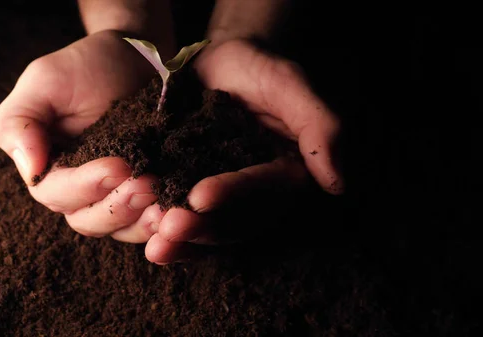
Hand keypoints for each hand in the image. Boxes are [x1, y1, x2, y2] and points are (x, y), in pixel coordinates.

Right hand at [0, 30, 165, 242]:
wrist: (137, 56)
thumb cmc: (87, 64)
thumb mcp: (45, 81)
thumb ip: (20, 122)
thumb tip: (29, 169)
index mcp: (49, 167)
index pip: (55, 193)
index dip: (85, 186)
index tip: (118, 166)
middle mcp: (79, 189)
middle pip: (88, 219)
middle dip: (118, 207)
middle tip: (148, 183)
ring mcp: (115, 195)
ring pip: (120, 228)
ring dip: (143, 220)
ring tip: (168, 204)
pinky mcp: (147, 193)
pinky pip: (150, 218)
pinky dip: (163, 218)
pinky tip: (180, 207)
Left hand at [144, 39, 343, 263]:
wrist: (212, 64)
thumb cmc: (254, 66)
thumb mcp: (286, 82)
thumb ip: (317, 125)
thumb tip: (337, 183)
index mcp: (288, 170)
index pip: (266, 188)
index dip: (235, 194)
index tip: (200, 196)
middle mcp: (260, 193)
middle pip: (237, 221)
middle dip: (203, 228)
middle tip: (168, 228)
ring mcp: (226, 198)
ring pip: (211, 230)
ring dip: (183, 242)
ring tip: (154, 246)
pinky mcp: (195, 195)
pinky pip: (186, 221)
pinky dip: (167, 233)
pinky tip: (145, 236)